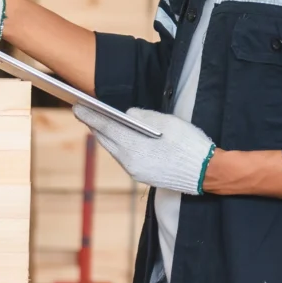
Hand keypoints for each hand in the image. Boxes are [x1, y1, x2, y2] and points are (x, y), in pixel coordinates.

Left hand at [75, 105, 215, 195]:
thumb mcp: (167, 121)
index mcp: (133, 145)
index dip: (89, 115)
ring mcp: (134, 170)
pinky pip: (123, 158)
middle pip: (105, 139)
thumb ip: (142, 116)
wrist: (205, 172)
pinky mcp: (142, 176)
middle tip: (85, 112)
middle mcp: (129, 160)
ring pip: (114, 150)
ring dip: (106, 137)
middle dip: (95, 125)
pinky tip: (119, 139)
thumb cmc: (188, 143)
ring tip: (100, 124)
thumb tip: (127, 115)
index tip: (77, 106)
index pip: (104, 126)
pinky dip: (118, 146)